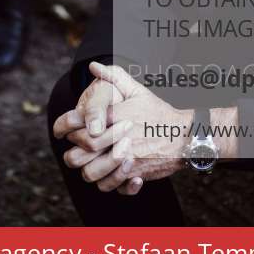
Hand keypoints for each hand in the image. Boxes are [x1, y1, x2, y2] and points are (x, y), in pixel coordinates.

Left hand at [62, 62, 194, 192]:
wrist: (185, 135)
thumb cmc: (158, 113)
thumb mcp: (138, 91)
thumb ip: (114, 76)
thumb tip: (93, 66)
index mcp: (114, 118)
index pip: (79, 127)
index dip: (68, 130)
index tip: (68, 131)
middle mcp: (117, 140)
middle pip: (78, 156)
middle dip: (75, 152)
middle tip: (81, 148)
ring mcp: (125, 160)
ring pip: (90, 174)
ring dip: (90, 168)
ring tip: (95, 161)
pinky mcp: (133, 175)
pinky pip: (111, 186)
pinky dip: (110, 182)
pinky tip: (116, 172)